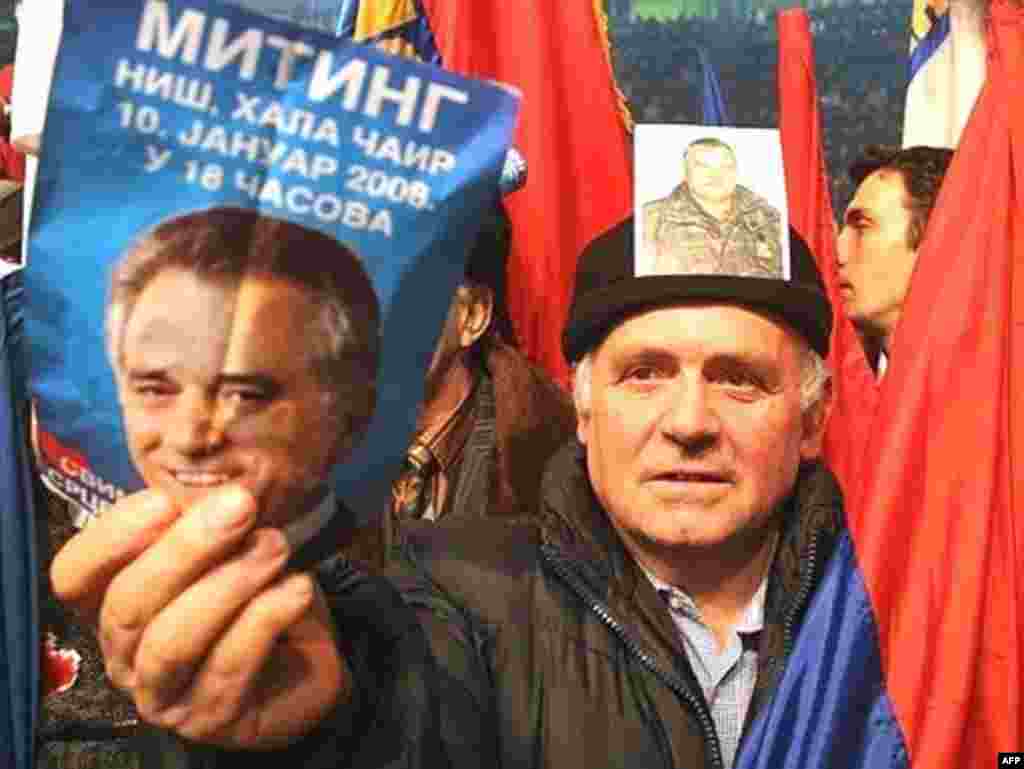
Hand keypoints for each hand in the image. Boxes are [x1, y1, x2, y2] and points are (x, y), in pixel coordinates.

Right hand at [51, 485, 349, 749]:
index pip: (74, 576)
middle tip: (242, 506)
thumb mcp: (225, 546)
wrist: (309, 655)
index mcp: (112, 606)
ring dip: (229, 584)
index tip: (165, 500)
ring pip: (173, 641)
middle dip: (186, 548)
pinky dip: (265, 618)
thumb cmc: (254, 591)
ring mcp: (164, 694)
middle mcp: (125, 655)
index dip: (111, 538)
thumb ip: (203, 523)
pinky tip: (297, 587)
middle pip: (129, 604)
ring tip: (276, 546)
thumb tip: (212, 491)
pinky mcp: (211, 718)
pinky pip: (229, 666)